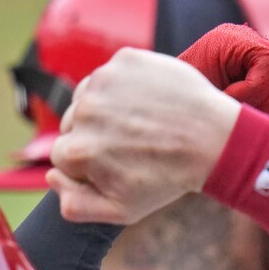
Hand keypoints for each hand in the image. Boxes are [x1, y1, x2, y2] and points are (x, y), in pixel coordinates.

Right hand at [48, 47, 239, 223]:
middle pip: (73, 124)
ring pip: (89, 96)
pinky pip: (113, 74)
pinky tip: (150, 103)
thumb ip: (74, 204)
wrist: (215, 140)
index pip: (63, 155)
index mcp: (77, 150)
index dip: (90, 164)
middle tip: (134, 144)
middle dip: (96, 135)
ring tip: (142, 124)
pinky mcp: (125, 59)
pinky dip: (127, 86)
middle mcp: (83, 110)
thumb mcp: (122, 211)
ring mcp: (105, 80)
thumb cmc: (169, 178)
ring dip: (108, 108)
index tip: (119, 164)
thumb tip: (52, 176)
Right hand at [178, 24, 268, 140]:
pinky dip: (253, 90)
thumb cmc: (205, 138)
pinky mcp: (233, 36)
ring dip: (266, 102)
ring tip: (236, 110)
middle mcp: (258, 52)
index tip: (264, 130)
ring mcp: (245, 40)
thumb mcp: (255, 137)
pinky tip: (228, 98)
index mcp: (267, 77)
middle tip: (249, 122)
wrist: (162, 128)